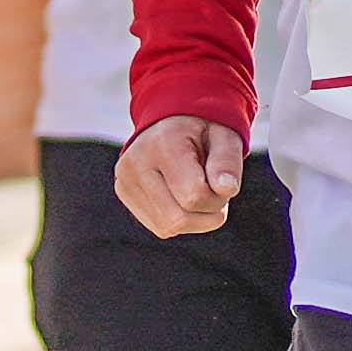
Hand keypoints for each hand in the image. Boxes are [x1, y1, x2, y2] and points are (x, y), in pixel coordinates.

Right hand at [114, 115, 245, 234]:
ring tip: (198, 192)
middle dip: (207, 214)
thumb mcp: (225, 138)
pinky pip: (160, 227)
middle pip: (178, 218)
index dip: (218, 198)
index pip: (194, 196)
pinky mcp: (123, 193)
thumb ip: (228, 162)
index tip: (222, 183)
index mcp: (163, 143)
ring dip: (195, 220)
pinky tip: (182, 198)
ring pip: (169, 227)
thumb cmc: (203, 133)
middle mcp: (136, 162)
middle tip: (214, 191)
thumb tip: (227, 189)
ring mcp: (125, 179)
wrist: (171, 123)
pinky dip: (180, 220)